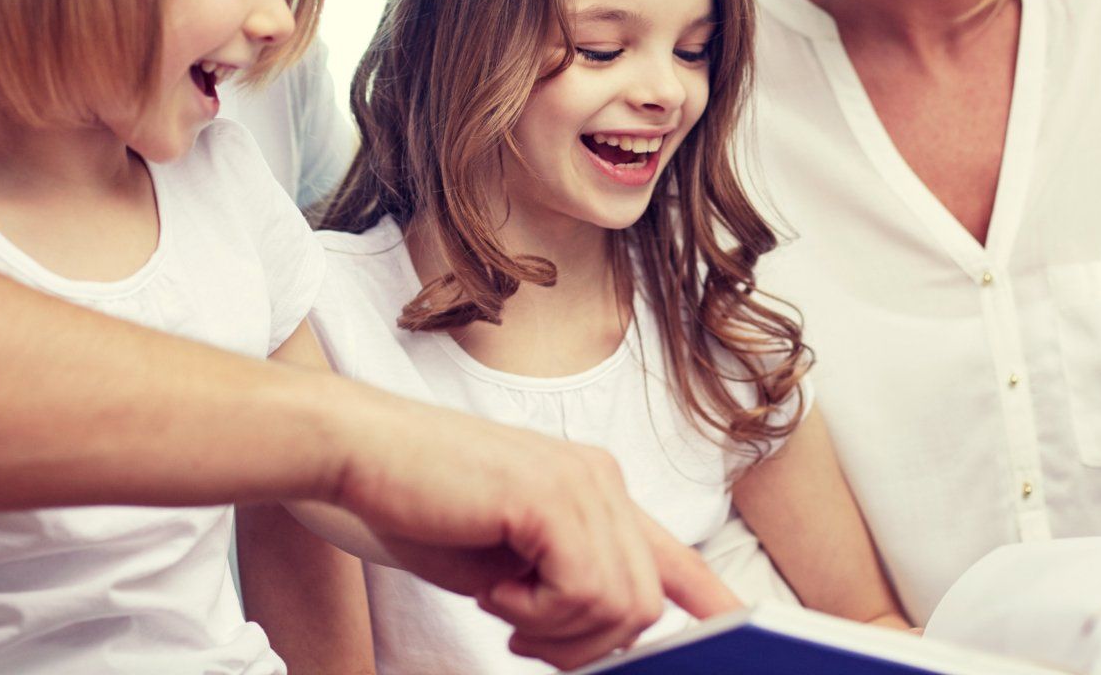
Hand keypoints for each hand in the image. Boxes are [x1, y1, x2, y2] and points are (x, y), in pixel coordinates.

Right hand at [329, 394, 740, 668]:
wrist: (359, 456)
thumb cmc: (419, 506)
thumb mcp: (507, 561)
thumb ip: (561, 587)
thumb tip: (603, 641)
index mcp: (594, 490)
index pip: (673, 555)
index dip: (712, 599)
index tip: (741, 626)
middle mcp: (601, 480)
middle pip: (644, 603)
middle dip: (584, 645)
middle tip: (520, 629)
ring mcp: (581, 483)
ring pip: (622, 606)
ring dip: (557, 631)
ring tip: (501, 600)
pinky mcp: (551, 497)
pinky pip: (584, 593)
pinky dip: (536, 613)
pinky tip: (494, 586)